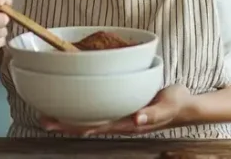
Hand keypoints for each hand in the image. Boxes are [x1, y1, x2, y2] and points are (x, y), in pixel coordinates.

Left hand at [40, 84, 193, 135]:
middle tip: (43, 118)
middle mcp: (121, 122)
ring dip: (71, 118)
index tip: (55, 122)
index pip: (95, 127)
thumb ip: (153, 114)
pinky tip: (75, 105)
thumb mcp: (168, 106)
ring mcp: (121, 117)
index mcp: (128, 124)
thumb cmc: (177, 104)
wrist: (188, 106)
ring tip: (50, 113)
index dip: (74, 126)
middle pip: (88, 126)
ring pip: (91, 120)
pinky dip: (85, 110)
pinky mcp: (123, 109)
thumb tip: (137, 121)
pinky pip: (100, 111)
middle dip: (65, 124)